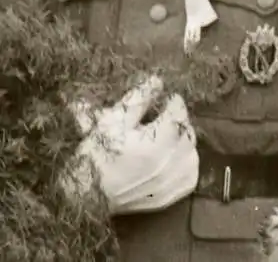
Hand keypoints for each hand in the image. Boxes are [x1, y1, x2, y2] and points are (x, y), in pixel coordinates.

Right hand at [62, 75, 198, 214]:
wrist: (84, 198)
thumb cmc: (96, 154)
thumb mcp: (112, 121)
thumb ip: (138, 99)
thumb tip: (157, 80)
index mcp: (155, 143)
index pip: (178, 114)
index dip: (174, 103)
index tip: (168, 99)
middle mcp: (167, 164)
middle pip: (187, 134)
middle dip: (179, 122)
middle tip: (166, 117)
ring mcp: (170, 183)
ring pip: (191, 154)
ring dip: (183, 142)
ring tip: (168, 136)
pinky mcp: (168, 198)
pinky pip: (189, 176)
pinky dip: (185, 164)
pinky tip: (172, 158)